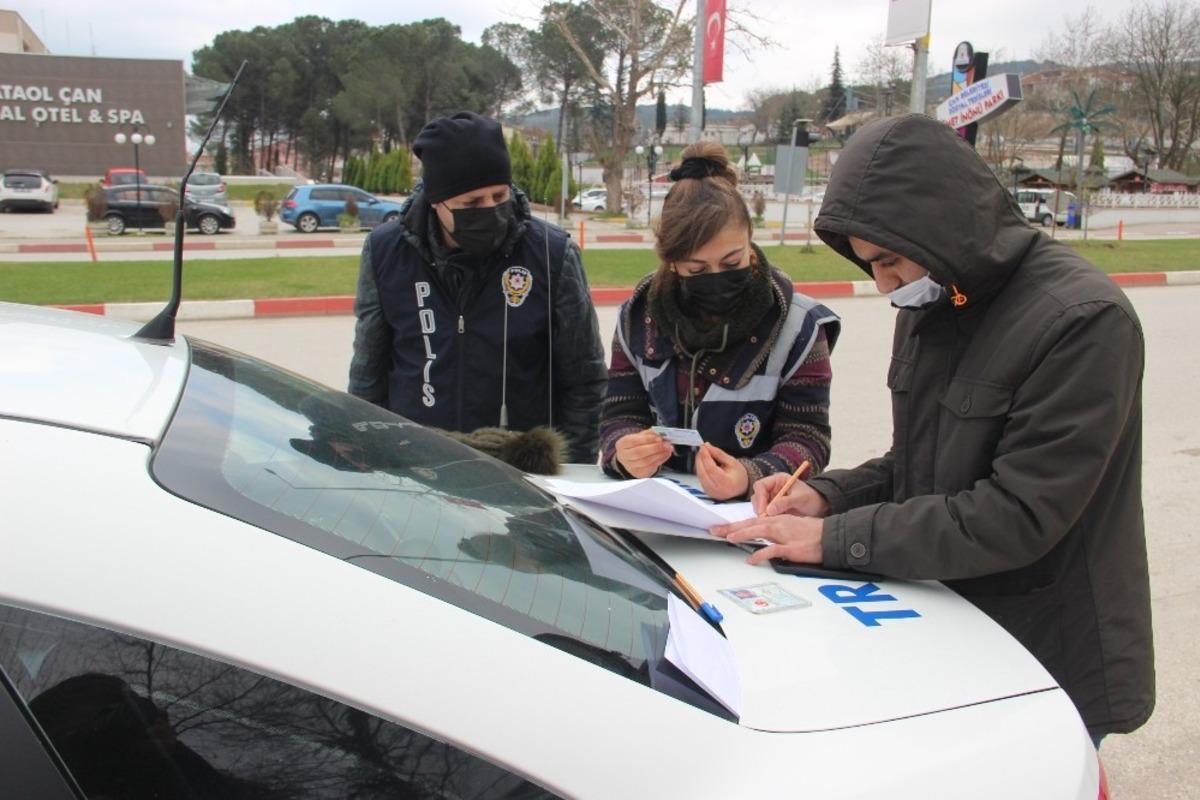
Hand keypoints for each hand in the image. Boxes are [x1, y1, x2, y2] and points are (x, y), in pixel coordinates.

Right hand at [615, 430, 673, 477]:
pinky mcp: (639, 473)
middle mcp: (624, 456)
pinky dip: (660, 460)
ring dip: (659, 454)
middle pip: (639, 453)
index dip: (647, 439)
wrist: (632, 458)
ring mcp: (630, 467)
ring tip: (668, 449)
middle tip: (665, 444)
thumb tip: (659, 434)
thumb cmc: (636, 445)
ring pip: (645, 462)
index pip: (633, 441)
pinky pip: (651, 468)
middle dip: (654, 448)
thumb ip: (649, 434)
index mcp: (622, 444)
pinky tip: (665, 454)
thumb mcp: (641, 436)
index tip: (658, 437)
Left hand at [695, 443, 748, 500]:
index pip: (711, 469)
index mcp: (726, 483)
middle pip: (703, 472)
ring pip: (699, 474)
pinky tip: (704, 462)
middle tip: (703, 448)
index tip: (703, 447)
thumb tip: (707, 446)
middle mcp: (716, 490)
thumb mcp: (732, 461)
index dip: (705, 457)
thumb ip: (718, 454)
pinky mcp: (706, 491)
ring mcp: (710, 492)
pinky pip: (700, 478)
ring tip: (704, 454)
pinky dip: (700, 468)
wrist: (740, 487)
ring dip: (699, 462)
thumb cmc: (738, 475)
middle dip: (700, 458)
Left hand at [710, 514, 824, 565]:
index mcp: (779, 519)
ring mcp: (785, 536)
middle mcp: (779, 524)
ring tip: (728, 538)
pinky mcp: (791, 548)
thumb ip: (777, 530)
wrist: (831, 537)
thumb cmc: (814, 533)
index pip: (753, 520)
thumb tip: (764, 537)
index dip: (737, 524)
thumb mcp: (793, 526)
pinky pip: (773, 550)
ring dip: (743, 534)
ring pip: (759, 532)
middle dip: (732, 527)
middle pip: (751, 524)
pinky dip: (761, 554)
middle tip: (715, 530)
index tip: (723, 527)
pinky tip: (751, 559)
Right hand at [751, 472, 830, 517]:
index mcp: (778, 480)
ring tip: (773, 520)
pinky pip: (764, 513)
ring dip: (763, 514)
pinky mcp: (772, 508)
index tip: (764, 511)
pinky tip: (774, 522)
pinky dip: (767, 518)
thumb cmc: (811, 498)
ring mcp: (771, 498)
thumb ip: (785, 502)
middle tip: (766, 519)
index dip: (760, 498)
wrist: (819, 506)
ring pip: (759, 506)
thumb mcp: (800, 499)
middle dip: (760, 508)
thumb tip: (769, 510)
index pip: (761, 486)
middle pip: (757, 496)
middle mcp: (772, 488)